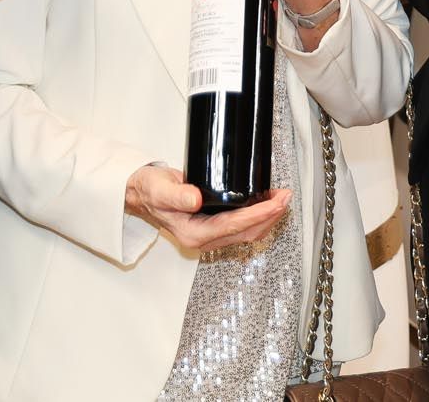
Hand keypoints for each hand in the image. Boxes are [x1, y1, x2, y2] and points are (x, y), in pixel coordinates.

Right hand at [124, 164, 292, 252]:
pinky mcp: (214, 226)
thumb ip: (177, 194)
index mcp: (194, 234)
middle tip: (285, 198)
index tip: (275, 203)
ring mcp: (210, 235)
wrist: (143, 193)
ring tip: (281, 200)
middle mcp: (204, 239)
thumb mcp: (160, 188)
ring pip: (247, 232)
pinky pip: (241, 226)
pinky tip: (266, 204)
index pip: (233, 226)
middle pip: (246, 233)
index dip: (257, 215)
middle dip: (270, 217)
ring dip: (267, 218)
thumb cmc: (150, 190)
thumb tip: (196, 199)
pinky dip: (257, 216)